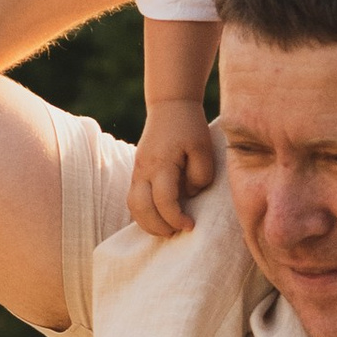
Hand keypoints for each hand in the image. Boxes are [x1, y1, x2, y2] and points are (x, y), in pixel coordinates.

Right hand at [129, 97, 219, 236]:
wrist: (169, 106)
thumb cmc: (189, 127)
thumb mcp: (203, 148)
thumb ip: (200, 175)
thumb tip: (189, 194)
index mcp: (161, 164)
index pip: (163, 201)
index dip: (176, 218)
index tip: (191, 225)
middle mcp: (144, 170)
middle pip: (141, 208)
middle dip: (159, 227)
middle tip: (178, 230)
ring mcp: (137, 171)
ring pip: (132, 206)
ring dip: (148, 223)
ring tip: (168, 228)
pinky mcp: (137, 172)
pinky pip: (133, 200)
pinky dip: (143, 214)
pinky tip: (159, 218)